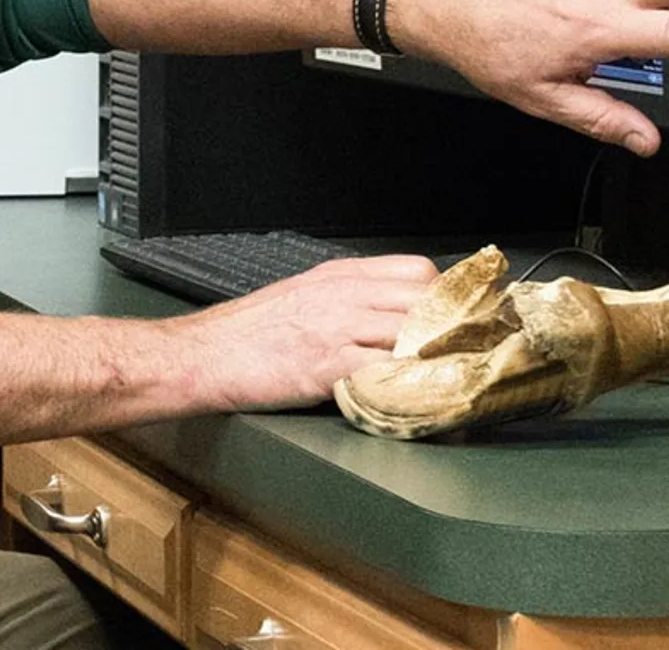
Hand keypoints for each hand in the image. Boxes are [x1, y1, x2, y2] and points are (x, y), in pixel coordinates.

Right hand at [174, 254, 438, 412]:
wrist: (202, 356)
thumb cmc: (246, 335)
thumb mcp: (302, 297)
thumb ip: (347, 301)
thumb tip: (392, 318)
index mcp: (340, 276)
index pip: (418, 270)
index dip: (446, 297)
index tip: (458, 321)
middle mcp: (343, 295)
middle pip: (426, 299)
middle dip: (453, 328)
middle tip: (466, 354)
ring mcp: (336, 328)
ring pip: (413, 333)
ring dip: (437, 359)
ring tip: (450, 378)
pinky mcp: (325, 365)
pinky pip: (384, 371)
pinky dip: (406, 384)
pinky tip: (415, 397)